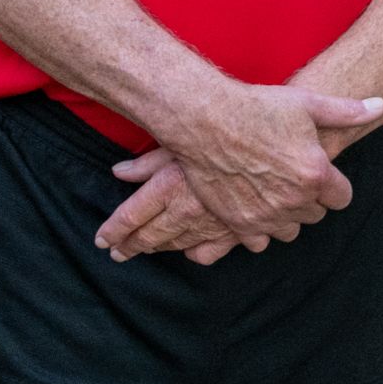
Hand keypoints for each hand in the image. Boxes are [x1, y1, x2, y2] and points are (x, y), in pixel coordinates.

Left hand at [97, 152, 269, 263]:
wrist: (280, 140)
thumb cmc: (229, 129)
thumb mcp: (182, 140)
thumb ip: (148, 162)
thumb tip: (118, 172)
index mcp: (170, 186)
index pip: (131, 216)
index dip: (114, 231)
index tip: (102, 241)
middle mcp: (189, 211)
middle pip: (151, 237)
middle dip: (130, 247)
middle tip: (117, 254)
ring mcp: (214, 224)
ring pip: (181, 246)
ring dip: (162, 250)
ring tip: (148, 250)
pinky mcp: (238, 231)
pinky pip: (213, 251)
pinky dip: (201, 253)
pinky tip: (195, 251)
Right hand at [154, 84, 381, 244]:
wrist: (205, 120)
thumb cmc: (257, 108)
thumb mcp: (306, 104)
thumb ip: (346, 112)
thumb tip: (380, 105)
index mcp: (316, 174)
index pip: (342, 198)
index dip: (333, 185)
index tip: (319, 173)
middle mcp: (294, 200)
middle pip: (316, 215)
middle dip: (309, 199)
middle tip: (291, 176)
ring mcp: (266, 215)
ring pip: (290, 231)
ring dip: (286, 215)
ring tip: (272, 191)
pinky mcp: (239, 224)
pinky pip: (260, 242)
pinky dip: (259, 229)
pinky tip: (252, 206)